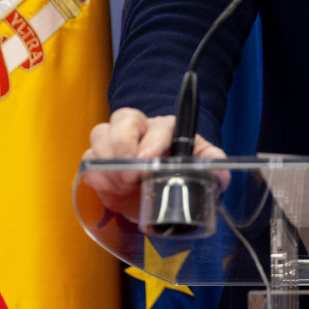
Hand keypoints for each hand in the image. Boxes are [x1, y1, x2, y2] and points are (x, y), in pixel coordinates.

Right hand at [82, 107, 227, 218]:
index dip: (152, 141)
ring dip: (108, 162)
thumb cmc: (177, 169)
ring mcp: (114, 143)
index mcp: (165, 128)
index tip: (149, 162)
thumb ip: (212, 165)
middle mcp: (137, 129)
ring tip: (122, 185)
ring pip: (100, 135)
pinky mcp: (98, 162)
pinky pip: (88, 161)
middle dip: (123, 146)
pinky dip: (96, 176)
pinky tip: (109, 190)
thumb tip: (221, 173)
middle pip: (121, 118)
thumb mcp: (198, 165)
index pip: (157, 124)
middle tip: (130, 175)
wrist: (157, 190)